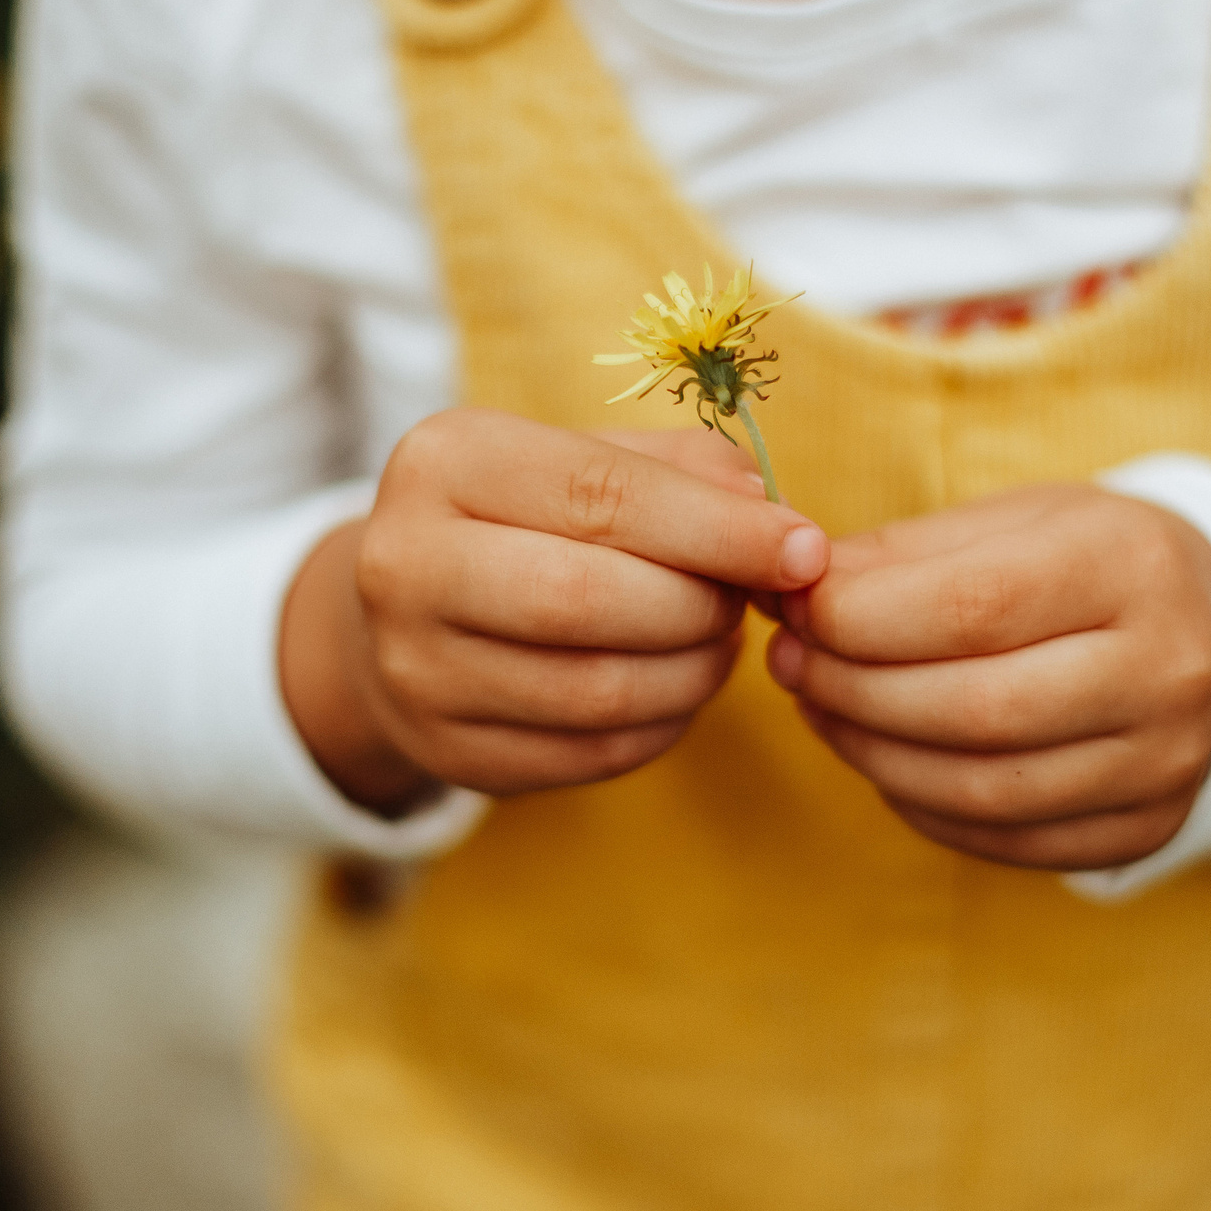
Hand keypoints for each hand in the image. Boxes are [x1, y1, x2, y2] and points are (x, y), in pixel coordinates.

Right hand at [281, 408, 827, 812]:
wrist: (410, 609)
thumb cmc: (527, 516)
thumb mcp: (586, 457)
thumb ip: (687, 472)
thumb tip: (779, 525)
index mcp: (446, 461)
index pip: (601, 496)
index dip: (718, 530)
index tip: (805, 553)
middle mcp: (405, 563)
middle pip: (590, 600)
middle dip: (701, 605)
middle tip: (746, 602)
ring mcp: (415, 669)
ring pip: (599, 691)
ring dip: (694, 673)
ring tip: (718, 643)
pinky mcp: (447, 749)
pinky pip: (592, 753)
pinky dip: (663, 725)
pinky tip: (674, 688)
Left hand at [766, 484, 1210, 871]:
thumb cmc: (1085, 561)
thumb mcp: (1012, 520)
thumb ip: (903, 556)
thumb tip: (788, 590)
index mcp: (1133, 565)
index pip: (975, 608)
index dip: (861, 620)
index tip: (795, 611)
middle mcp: (1168, 670)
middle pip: (977, 708)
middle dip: (855, 691)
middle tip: (792, 666)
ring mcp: (1166, 763)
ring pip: (983, 787)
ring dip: (872, 753)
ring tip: (822, 710)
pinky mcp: (1147, 829)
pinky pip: (1004, 838)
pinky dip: (922, 805)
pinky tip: (885, 759)